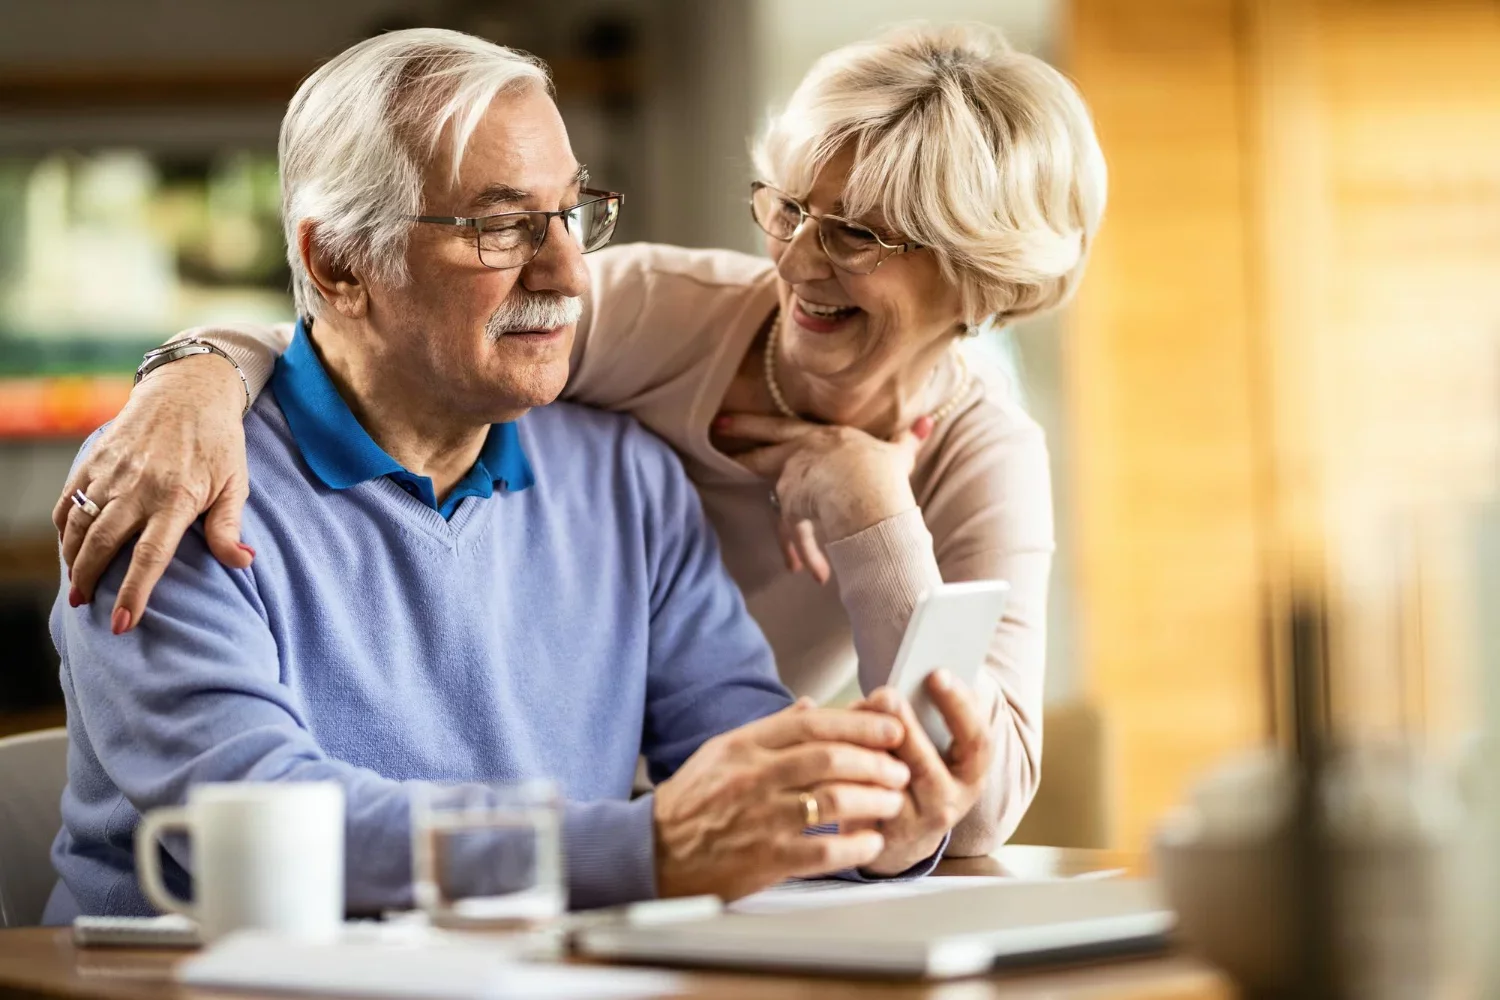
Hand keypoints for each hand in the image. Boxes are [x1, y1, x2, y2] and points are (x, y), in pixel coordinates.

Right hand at [53, 354, 252, 631]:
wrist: (189, 390)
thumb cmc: (219, 443)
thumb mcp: (236, 483)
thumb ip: (230, 527)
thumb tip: (243, 563)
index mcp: (177, 499)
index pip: (150, 556)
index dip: (134, 593)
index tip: (122, 623)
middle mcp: (139, 487)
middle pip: (102, 544)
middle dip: (90, 580)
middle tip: (86, 605)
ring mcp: (112, 472)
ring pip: (78, 523)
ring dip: (72, 558)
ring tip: (76, 584)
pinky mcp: (96, 459)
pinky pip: (69, 499)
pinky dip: (62, 526)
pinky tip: (68, 545)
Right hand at [652, 700, 912, 900]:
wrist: (655, 851)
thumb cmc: (695, 799)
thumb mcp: (724, 750)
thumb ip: (772, 729)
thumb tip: (812, 706)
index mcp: (745, 745)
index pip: (812, 724)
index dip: (859, 723)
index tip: (891, 728)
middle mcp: (754, 777)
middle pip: (829, 759)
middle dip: (875, 762)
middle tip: (899, 768)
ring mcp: (760, 818)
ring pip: (832, 801)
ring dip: (873, 800)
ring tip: (892, 802)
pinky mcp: (765, 859)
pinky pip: (823, 850)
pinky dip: (855, 845)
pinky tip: (872, 841)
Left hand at [715, 414, 932, 583]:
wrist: (865, 490)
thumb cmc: (880, 470)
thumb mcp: (896, 454)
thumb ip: (908, 440)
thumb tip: (927, 423)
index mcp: (820, 439)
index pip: (780, 427)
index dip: (752, 424)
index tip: (726, 420)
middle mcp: (799, 458)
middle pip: (762, 452)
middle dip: (739, 442)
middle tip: (716, 432)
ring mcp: (792, 485)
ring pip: (776, 502)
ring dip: (785, 534)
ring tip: (784, 556)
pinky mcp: (794, 512)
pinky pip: (797, 537)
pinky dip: (807, 556)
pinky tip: (814, 575)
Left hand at [850, 672, 992, 875]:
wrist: (904, 839)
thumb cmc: (920, 773)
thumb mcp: (938, 748)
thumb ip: (928, 714)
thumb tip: (897, 681)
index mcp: (970, 774)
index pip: (976, 741)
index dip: (959, 707)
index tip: (936, 674)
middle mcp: (947, 802)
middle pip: (926, 765)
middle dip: (904, 726)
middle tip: (885, 694)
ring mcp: (912, 823)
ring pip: (887, 784)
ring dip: (866, 748)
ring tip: (850, 714)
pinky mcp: (878, 837)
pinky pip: (857, 802)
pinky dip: (840, 772)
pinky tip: (825, 745)